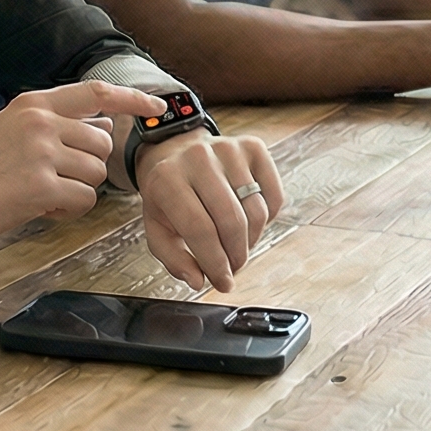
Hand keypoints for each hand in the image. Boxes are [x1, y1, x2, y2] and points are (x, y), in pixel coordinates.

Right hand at [0, 81, 165, 243]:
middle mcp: (40, 122)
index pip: (96, 92)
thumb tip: (103, 123)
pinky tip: (39, 208)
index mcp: (33, 103)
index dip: (132, 98)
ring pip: (95, 173)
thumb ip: (54, 124)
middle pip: (102, 142)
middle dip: (89, 165)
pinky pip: (83, 200)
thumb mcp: (11, 129)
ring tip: (40, 193)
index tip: (157, 106)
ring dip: (77, 190)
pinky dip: (68, 210)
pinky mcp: (39, 187)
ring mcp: (40, 153)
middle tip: (55, 179)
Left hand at [135, 132, 284, 292]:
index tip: (222, 283)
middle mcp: (199, 158)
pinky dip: (267, 219)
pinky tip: (249, 221)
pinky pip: (274, 197)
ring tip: (237, 246)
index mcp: (167, 178)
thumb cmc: (167, 193)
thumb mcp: (156, 227)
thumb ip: (173, 258)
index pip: (199, 229)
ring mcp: (229, 149)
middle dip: (236, 256)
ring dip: (251, 241)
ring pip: (256, 212)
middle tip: (233, 268)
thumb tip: (198, 280)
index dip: (215, 263)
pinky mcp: (253, 147)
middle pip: (231, 221)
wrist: (175, 151)